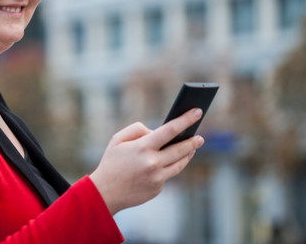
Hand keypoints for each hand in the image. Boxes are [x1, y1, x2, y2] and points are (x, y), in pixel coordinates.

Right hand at [89, 108, 203, 214]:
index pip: (170, 130)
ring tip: (192, 148)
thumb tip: (156, 131)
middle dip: (193, 141)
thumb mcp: (118, 139)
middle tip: (200, 137)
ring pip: (179, 163)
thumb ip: (137, 129)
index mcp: (143, 147)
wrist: (105, 193)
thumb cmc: (111, 162)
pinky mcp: (157, 188)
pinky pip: (168, 174)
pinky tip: (169, 162)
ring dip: (188, 154)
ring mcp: (157, 177)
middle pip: (181, 149)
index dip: (186, 120)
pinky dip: (168, 167)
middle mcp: (153, 162)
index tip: (197, 112)